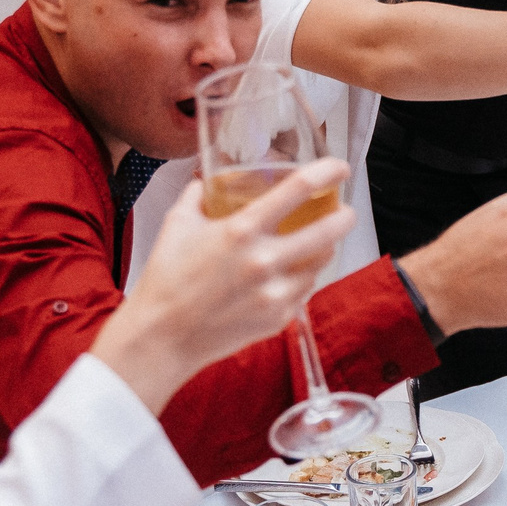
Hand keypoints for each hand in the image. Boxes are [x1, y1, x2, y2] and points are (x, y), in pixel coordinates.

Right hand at [92, 160, 352, 412]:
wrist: (162, 337)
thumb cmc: (165, 278)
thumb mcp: (177, 224)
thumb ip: (198, 195)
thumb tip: (208, 180)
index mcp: (241, 230)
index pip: (299, 189)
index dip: (328, 172)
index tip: (340, 168)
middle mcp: (264, 261)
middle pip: (329, 230)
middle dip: (344, 216)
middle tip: (344, 211)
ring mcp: (275, 293)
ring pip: (321, 263)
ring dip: (324, 248)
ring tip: (316, 242)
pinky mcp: (278, 318)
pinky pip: (304, 291)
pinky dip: (302, 278)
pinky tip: (289, 274)